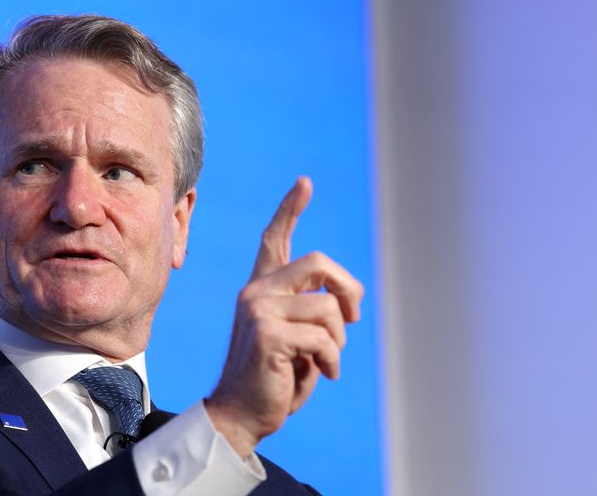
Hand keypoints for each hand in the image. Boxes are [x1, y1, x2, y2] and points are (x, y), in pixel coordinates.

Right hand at [205, 177, 363, 456]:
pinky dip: (332, 360)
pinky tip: (321, 374)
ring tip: (327, 360)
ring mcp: (258, 310)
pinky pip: (323, 337)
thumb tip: (343, 298)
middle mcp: (256, 292)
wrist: (242, 414)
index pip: (274, 240)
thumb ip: (310, 310)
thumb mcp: (297, 336)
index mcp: (261, 289)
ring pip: (327, 306)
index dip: (290, 210)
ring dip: (339, 339)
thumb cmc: (275, 378)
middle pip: (318, 262)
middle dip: (348, 289)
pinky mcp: (267, 334)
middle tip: (354, 317)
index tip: (305, 183)